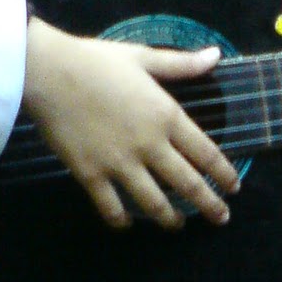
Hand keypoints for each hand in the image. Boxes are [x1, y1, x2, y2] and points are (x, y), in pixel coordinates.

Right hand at [22, 17, 239, 229]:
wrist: (48, 72)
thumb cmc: (96, 61)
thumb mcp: (144, 57)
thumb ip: (181, 64)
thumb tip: (216, 55)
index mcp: (166, 116)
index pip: (205, 153)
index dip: (223, 173)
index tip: (233, 187)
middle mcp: (149, 145)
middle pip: (187, 184)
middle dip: (209, 205)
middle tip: (221, 218)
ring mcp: (120, 163)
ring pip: (154, 203)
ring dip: (170, 219)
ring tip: (178, 226)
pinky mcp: (90, 174)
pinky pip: (110, 206)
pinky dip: (121, 220)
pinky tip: (127, 224)